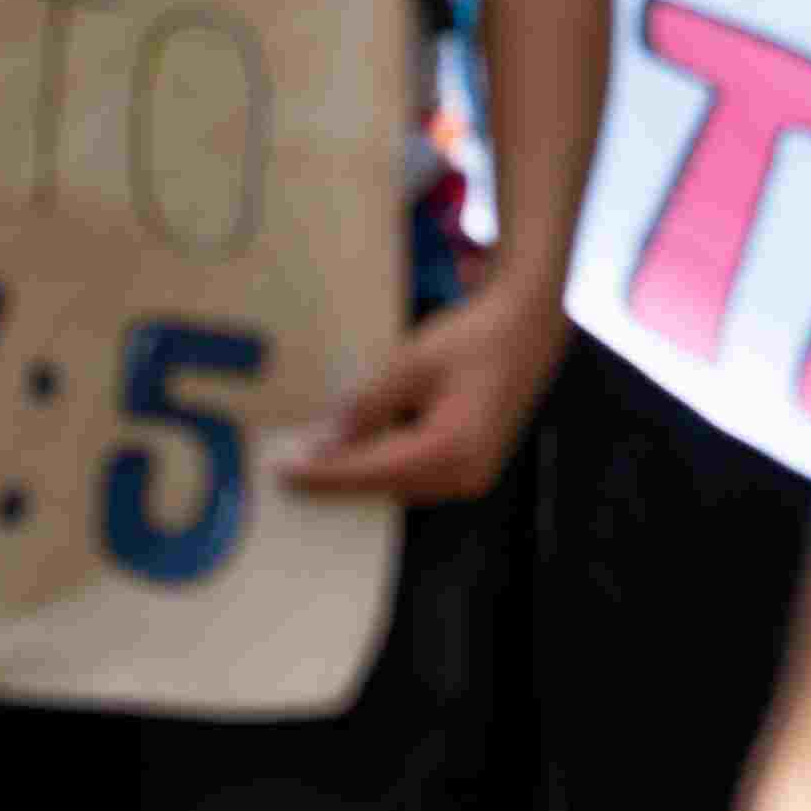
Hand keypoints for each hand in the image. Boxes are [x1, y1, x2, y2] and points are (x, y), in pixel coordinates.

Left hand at [277, 274, 564, 502]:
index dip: (323, 473)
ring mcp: (471, 476)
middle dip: (338, 478)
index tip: (282, 474)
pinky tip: (358, 450)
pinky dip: (386, 464)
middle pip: (384, 487)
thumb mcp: (412, 364)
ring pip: (400, 484)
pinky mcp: (472, 465)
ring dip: (361, 473)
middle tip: (290, 469)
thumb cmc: (473, 337)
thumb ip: (368, 406)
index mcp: (449, 453)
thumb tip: (327, 442)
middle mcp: (463, 477)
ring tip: (317, 460)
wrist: (528, 324)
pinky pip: (417, 474)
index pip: (370, 472)